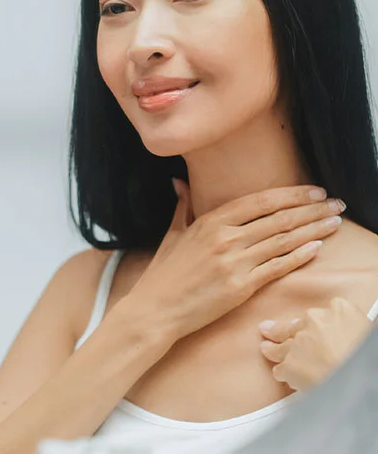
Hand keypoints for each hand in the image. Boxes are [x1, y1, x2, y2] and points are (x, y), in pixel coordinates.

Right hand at [127, 180, 343, 340]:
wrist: (156, 309)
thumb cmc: (164, 274)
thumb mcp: (172, 235)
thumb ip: (182, 207)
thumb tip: (179, 183)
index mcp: (210, 222)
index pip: (260, 201)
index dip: (291, 194)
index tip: (313, 191)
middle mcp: (225, 238)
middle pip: (279, 219)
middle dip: (312, 209)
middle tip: (335, 204)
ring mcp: (235, 263)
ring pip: (284, 241)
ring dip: (314, 230)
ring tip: (334, 222)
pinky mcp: (241, 287)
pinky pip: (278, 267)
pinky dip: (300, 256)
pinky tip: (316, 247)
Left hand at [259, 297, 372, 390]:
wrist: (361, 377)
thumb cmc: (366, 356)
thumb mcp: (366, 331)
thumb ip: (350, 326)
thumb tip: (346, 331)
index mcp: (340, 310)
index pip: (324, 311)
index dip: (317, 322)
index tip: (313, 326)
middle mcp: (314, 320)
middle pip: (294, 325)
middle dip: (281, 329)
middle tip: (268, 329)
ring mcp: (299, 342)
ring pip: (280, 344)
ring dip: (273, 348)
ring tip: (266, 348)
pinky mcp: (290, 364)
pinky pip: (281, 368)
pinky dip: (284, 373)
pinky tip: (285, 376)